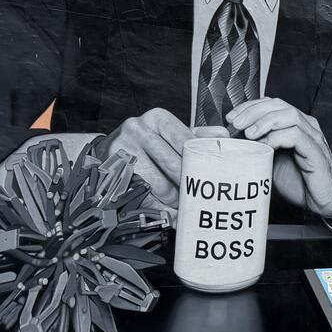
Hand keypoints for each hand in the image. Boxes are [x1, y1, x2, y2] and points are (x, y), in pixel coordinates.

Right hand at [101, 108, 225, 208]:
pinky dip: (158, 207)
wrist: (107, 149)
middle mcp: (138, 130)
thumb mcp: (169, 132)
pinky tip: (168, 212)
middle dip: (189, 184)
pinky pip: (143, 196)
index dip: (199, 162)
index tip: (209, 176)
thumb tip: (223, 135)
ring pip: (160, 184)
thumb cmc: (146, 141)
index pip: (186, 141)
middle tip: (199, 196)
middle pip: (174, 164)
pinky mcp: (114, 173)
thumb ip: (197, 134)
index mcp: (157, 118)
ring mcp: (123, 151)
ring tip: (182, 204)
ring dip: (175, 199)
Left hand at [228, 98, 331, 219]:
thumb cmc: (301, 182)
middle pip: (278, 104)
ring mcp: (312, 137)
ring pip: (288, 115)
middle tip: (236, 123)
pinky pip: (297, 135)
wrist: (325, 200)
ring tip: (249, 133)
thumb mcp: (273, 162)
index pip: (271, 104)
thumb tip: (234, 144)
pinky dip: (278, 137)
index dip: (250, 107)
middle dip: (254, 111)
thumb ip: (260, 148)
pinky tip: (266, 146)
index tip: (232, 118)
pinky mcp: (315, 151)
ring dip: (265, 121)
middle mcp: (305, 126)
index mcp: (295, 125)